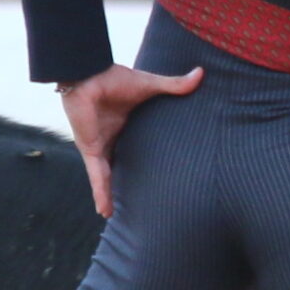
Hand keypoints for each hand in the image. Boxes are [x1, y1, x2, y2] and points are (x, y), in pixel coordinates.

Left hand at [57, 64, 203, 217]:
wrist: (88, 76)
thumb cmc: (114, 78)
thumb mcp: (148, 85)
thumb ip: (173, 85)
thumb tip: (200, 74)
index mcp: (124, 124)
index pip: (133, 146)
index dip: (139, 158)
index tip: (149, 171)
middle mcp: (111, 137)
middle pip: (119, 165)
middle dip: (120, 180)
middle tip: (131, 199)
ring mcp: (100, 146)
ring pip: (106, 177)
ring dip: (108, 194)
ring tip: (112, 215)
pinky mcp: (92, 151)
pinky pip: (98, 177)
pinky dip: (101, 193)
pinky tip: (104, 211)